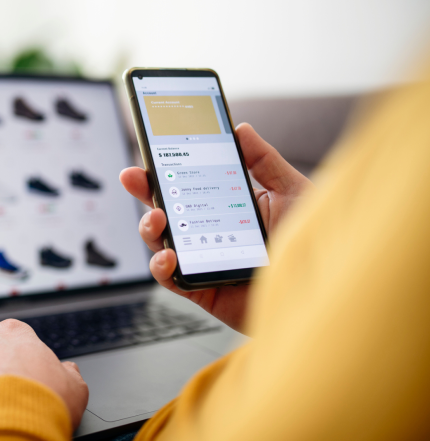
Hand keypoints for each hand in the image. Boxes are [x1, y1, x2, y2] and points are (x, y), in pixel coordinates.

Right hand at [119, 123, 311, 331]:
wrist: (325, 293)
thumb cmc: (315, 245)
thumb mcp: (293, 193)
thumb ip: (265, 161)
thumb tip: (241, 129)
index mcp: (227, 205)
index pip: (189, 183)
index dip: (165, 167)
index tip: (151, 150)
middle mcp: (209, 231)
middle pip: (167, 208)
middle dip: (145, 190)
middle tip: (133, 176)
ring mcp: (202, 259)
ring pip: (161, 242)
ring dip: (149, 227)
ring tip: (158, 218)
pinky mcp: (201, 289)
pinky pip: (171, 279)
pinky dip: (162, 266)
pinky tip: (169, 256)